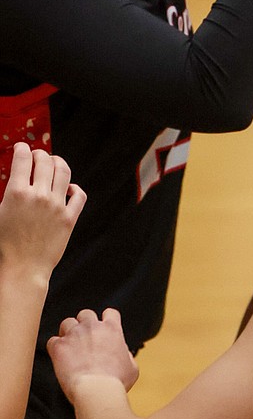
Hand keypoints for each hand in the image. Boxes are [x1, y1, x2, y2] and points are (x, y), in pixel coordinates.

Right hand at [0, 143, 84, 283]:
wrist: (21, 270)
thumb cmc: (3, 246)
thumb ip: (8, 193)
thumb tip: (15, 181)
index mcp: (17, 193)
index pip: (23, 159)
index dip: (22, 149)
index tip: (21, 148)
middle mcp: (39, 195)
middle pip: (45, 161)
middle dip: (40, 154)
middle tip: (37, 155)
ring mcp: (57, 206)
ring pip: (64, 171)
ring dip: (58, 163)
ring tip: (54, 162)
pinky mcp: (69, 218)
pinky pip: (79, 195)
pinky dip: (75, 188)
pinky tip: (69, 188)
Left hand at [48, 308, 137, 401]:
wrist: (97, 390)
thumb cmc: (115, 382)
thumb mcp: (132, 367)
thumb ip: (127, 356)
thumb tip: (125, 354)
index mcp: (112, 329)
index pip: (109, 313)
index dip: (106, 320)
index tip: (102, 330)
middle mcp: (93, 327)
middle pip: (86, 314)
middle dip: (84, 325)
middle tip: (83, 340)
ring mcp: (75, 335)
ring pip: (67, 323)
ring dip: (68, 333)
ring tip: (69, 347)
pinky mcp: (60, 347)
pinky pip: (52, 341)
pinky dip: (55, 348)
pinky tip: (59, 357)